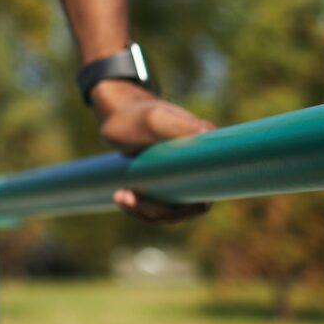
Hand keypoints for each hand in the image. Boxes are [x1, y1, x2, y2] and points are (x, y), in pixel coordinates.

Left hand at [91, 81, 216, 224]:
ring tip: (120, 196)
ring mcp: (181, 176)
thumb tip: (206, 135)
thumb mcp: (152, 119)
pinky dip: (139, 207)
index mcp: (203, 152)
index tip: (158, 204)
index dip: (185, 208)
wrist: (116, 112)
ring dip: (145, 211)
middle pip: (186, 208)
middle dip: (158, 212)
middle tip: (128, 197)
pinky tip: (120, 196)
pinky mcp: (164, 181)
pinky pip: (157, 206)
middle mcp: (197, 167)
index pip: (206, 195)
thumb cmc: (134, 116)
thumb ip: (178, 126)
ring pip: (170, 211)